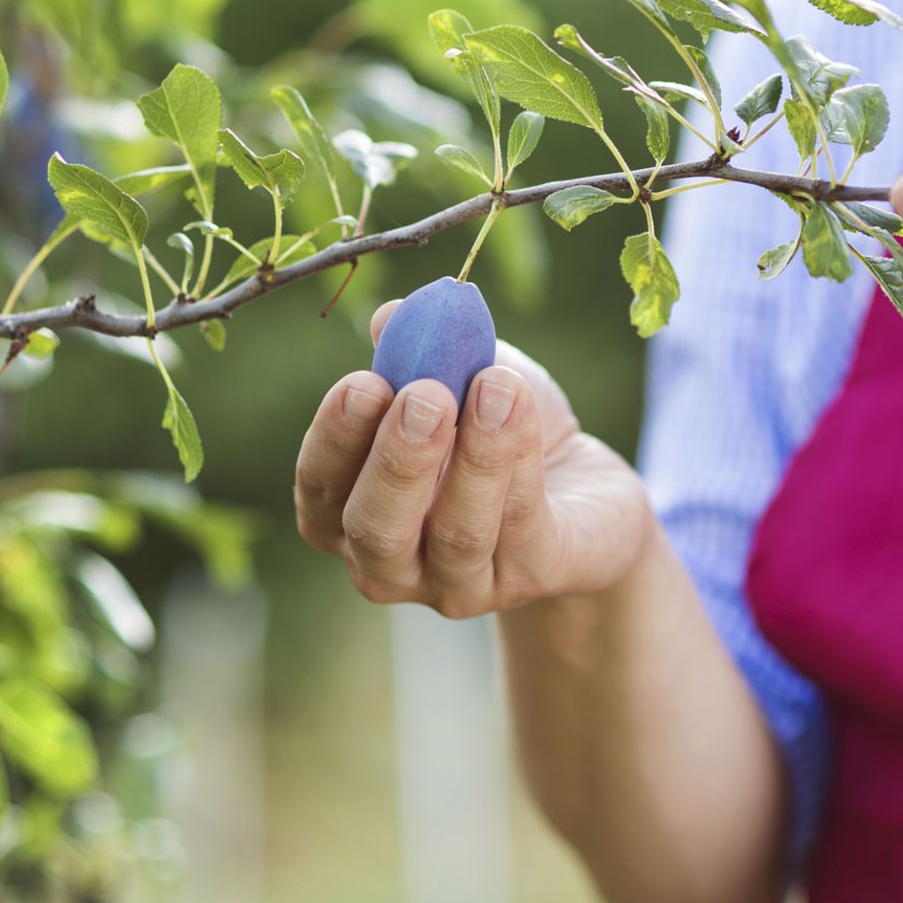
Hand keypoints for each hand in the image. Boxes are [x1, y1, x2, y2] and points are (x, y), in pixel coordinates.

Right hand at [294, 302, 651, 617]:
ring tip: (494, 386)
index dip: (335, 438)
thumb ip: (419, 351)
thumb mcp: (458, 378)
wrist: (582, 486)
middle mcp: (392, 564)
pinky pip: (523, 523)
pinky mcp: (534, 578)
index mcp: (348, 514)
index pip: (320, 489)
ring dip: (476, 454)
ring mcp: (461, 584)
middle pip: (376, 530)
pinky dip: (522, 457)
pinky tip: (522, 404)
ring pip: (458, 532)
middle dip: (398, 461)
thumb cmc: (498, 429)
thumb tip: (389, 317)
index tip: (366, 382)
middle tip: (424, 396)